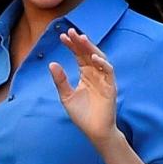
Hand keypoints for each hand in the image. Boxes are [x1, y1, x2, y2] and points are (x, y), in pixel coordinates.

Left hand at [49, 28, 118, 146]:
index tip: (62, 37)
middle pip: (88, 53)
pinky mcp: (110, 86)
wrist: (94, 131)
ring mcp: (104, 79)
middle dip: (80, 42)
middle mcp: (95, 74)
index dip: (71, 46)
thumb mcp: (66, 96)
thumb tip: (51, 63)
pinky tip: (93, 58)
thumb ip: (60, 80)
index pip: (78, 55)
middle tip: (71, 32)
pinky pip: (108, 71)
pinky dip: (102, 63)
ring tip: (81, 39)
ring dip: (91, 48)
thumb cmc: (82, 115)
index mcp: (85, 74)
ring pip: (99, 58)